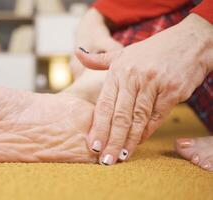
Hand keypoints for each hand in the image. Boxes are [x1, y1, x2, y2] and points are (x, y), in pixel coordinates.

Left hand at [76, 14, 212, 164]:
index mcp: (118, 71)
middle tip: (105, 160)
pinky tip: (138, 143)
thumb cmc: (151, 50)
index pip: (104, 105)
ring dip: (129, 141)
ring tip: (120, 156)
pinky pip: (157, 116)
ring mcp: (154, 84)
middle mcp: (134, 78)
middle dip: (111, 141)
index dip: (98, 127)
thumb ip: (99, 59)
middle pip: (120, 116)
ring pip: (138, 119)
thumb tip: (77, 54)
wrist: (188, 42)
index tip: (93, 145)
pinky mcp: (172, 91)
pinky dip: (147, 131)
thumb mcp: (123, 52)